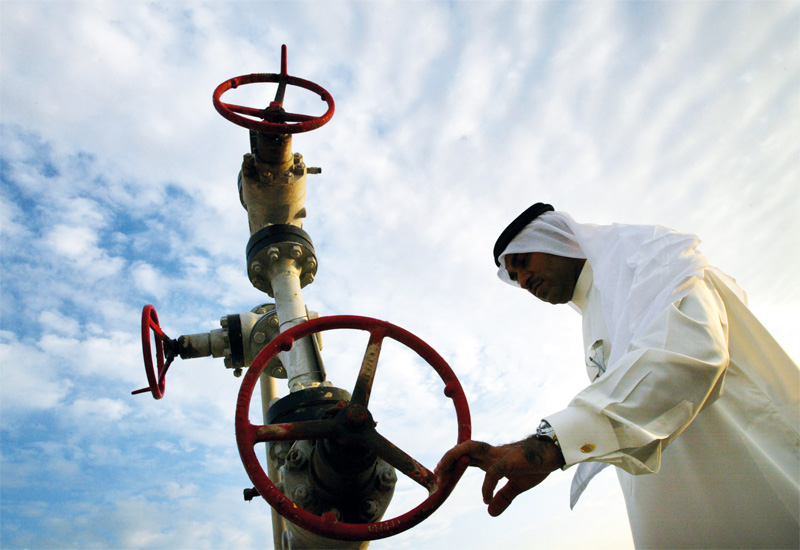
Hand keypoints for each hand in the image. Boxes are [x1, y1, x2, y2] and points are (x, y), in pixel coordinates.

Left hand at [435, 437, 564, 515]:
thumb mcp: (517, 486)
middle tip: (436, 478)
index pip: (464, 457)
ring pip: (469, 449)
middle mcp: (491, 453)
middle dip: (446, 460)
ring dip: (453, 458)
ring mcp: (499, 455)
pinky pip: (493, 472)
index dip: (450, 465)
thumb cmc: (535, 465)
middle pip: (462, 449)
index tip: (440, 478)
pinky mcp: (510, 460)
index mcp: (490, 458)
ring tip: (443, 474)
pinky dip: (486, 485)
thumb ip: (502, 497)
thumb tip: (489, 511)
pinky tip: (485, 498)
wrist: (554, 453)